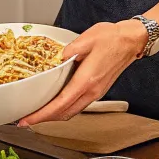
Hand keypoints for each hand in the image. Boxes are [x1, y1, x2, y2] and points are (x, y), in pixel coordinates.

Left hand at [17, 19, 146, 126]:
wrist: (132, 41)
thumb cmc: (113, 38)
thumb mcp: (85, 39)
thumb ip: (67, 51)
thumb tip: (55, 58)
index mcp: (86, 80)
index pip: (60, 104)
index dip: (41, 115)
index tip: (28, 120)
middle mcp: (92, 91)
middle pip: (64, 113)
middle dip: (44, 119)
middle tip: (27, 120)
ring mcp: (96, 92)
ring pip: (72, 112)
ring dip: (54, 115)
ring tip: (39, 113)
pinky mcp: (98, 90)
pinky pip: (78, 105)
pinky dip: (64, 109)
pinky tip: (57, 103)